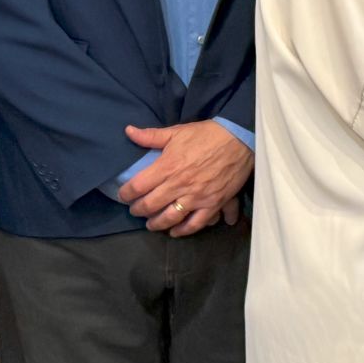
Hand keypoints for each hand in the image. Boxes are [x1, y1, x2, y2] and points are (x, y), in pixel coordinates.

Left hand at [117, 121, 253, 236]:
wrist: (239, 139)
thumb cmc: (207, 135)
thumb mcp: (178, 131)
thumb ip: (151, 136)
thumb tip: (128, 131)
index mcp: (167, 167)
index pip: (136, 187)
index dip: (125, 194)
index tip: (124, 195)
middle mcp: (178, 185)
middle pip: (149, 206)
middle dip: (138, 210)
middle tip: (136, 209)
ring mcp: (196, 197)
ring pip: (169, 218)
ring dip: (156, 224)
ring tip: (151, 223)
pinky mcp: (212, 203)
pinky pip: (195, 224)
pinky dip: (183, 230)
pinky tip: (175, 231)